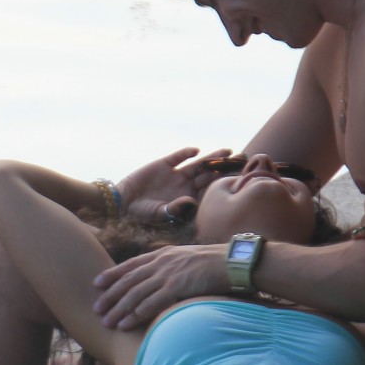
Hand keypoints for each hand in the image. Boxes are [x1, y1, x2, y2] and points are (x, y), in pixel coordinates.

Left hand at [92, 243, 226, 328]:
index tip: (97, 283)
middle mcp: (160, 263)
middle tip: (96, 309)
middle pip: (128, 281)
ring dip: (119, 309)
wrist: (230, 261)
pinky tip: (127, 323)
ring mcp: (167, 274)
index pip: (130, 264)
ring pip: (135, 294)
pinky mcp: (176, 286)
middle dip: (110, 296)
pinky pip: (151, 302)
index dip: (112, 274)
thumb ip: (169, 264)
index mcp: (161, 254)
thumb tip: (159, 276)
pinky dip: (136, 313)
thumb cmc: (212, 262)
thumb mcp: (185, 257)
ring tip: (108, 322)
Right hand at [117, 146, 232, 225]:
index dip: (224, 183)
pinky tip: (195, 150)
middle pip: (209, 173)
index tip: (239, 177)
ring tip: (228, 151)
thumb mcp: (159, 214)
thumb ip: (175, 208)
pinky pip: (177, 157)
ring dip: (211, 158)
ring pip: (197, 164)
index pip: (210, 189)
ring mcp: (174, 174)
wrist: (122, 203)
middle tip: (243, 158)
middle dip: (224, 166)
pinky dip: (185, 153)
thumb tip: (191, 201)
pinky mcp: (162, 164)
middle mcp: (184, 185)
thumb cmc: (141, 214)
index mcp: (188, 197)